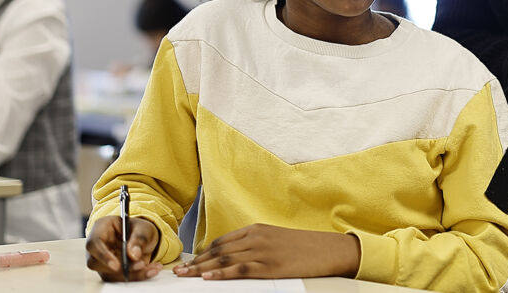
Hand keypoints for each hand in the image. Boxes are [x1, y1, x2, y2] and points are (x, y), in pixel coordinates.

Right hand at [85, 215, 161, 280]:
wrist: (143, 238)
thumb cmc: (138, 229)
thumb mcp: (143, 228)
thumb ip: (139, 238)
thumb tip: (133, 255)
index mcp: (101, 229)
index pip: (94, 244)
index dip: (102, 256)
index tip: (117, 265)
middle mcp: (97, 247)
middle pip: (97, 263)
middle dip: (120, 268)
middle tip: (140, 265)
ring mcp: (102, 261)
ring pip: (110, 274)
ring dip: (132, 274)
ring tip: (152, 268)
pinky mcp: (110, 272)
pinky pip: (120, 279)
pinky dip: (137, 276)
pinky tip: (151, 270)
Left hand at [174, 224, 360, 279]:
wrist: (328, 249)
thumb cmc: (303, 247)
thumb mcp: (275, 239)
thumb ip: (255, 244)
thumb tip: (234, 255)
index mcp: (256, 229)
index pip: (221, 241)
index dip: (202, 253)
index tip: (189, 262)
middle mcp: (256, 238)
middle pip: (218, 251)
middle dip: (196, 262)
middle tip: (179, 272)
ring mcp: (263, 251)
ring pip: (225, 260)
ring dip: (202, 269)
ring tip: (186, 277)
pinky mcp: (270, 266)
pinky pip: (241, 270)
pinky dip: (222, 274)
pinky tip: (209, 278)